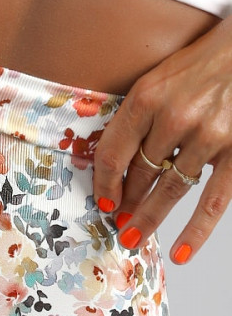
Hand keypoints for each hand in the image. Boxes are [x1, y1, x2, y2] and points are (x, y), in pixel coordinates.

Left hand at [92, 17, 231, 264]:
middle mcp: (174, 117)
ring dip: (150, 217)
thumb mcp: (159, 78)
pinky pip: (213, 201)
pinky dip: (196, 232)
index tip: (102, 201)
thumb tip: (114, 160)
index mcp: (147, 97)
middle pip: (139, 174)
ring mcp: (208, 136)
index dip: (103, 183)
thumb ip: (138, 115)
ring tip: (134, 237)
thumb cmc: (203, 62)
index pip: (112, 153)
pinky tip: (180, 253)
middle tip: (119, 222)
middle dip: (127, 202)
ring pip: (170, 190)